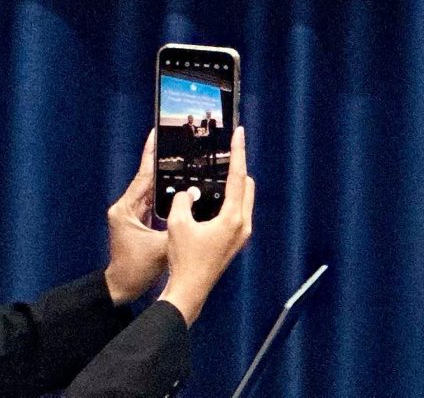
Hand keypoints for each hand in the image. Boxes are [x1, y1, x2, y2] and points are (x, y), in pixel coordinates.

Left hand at [103, 133, 166, 303]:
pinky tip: (179, 186)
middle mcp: (126, 207)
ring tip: (182, 161)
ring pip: (151, 189)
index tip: (155, 133)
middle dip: (162, 162)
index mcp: (126, 208)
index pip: (143, 176)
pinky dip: (164, 193)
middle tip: (178, 143)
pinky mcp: (136, 220)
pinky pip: (152, 200)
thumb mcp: (162, 246)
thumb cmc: (136, 269)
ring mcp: (130, 213)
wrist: (121, 288)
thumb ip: (179, 222)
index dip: (150, 154)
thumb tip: (194, 201)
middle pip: (147, 179)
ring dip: (165, 178)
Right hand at [158, 130, 252, 325]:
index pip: (238, 175)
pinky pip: (237, 212)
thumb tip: (188, 192)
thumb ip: (183, 201)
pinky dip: (228, 201)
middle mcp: (243, 224)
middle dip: (236, 169)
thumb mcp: (177, 225)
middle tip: (223, 156)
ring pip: (243, 199)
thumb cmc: (184, 260)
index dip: (238, 151)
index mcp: (233, 217)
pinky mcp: (235, 242)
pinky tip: (212, 201)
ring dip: (232, 186)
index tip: (239, 133)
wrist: (190, 290)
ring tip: (215, 176)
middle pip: (246, 185)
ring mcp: (241, 234)